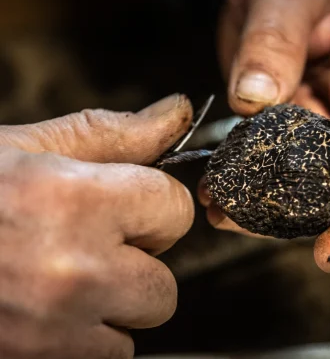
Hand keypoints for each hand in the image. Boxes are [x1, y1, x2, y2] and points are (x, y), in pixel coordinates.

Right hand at [0, 94, 193, 358]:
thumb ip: (119, 133)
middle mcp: (69, 273)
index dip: (157, 205)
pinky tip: (50, 309)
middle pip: (166, 280)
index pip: (175, 209)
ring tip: (67, 275)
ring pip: (139, 322)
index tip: (134, 205)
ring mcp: (53, 332)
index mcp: (72, 201)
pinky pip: (109, 356)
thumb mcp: (35, 147)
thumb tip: (177, 111)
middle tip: (94, 241)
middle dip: (140, 258)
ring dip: (117, 300)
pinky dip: (90, 335)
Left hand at [200, 0, 329, 271]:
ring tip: (238, 224)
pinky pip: (269, 174)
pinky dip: (246, 193)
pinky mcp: (281, 138)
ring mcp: (316, 128)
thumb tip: (254, 99)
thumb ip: (272, 44)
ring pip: (313, 186)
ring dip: (282, 216)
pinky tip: (219, 202)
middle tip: (328, 253)